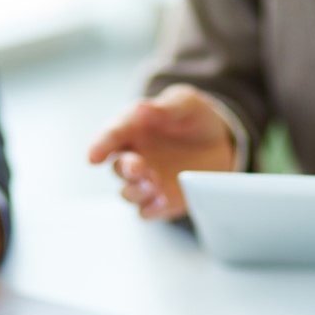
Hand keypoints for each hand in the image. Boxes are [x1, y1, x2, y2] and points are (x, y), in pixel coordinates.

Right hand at [88, 84, 236, 219]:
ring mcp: (146, 181)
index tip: (94, 157)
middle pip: (118, 168)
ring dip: (137, 191)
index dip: (101, 145)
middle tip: (138, 168)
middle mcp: (135, 156)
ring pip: (128, 193)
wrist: (220, 142)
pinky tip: (163, 201)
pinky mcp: (160, 201)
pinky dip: (151, 209)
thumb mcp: (186, 103)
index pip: (112, 135)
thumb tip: (142, 109)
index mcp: (133, 128)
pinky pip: (147, 211)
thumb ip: (166, 107)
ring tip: (153, 184)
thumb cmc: (195, 118)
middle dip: (125, 170)